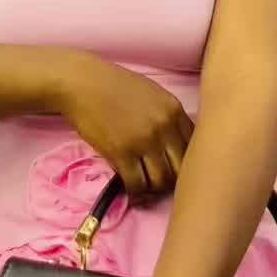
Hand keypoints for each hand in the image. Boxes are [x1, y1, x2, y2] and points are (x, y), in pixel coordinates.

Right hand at [55, 55, 192, 200]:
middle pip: (181, 168)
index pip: (194, 147)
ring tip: (146, 189)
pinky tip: (133, 193)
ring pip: (161, 180)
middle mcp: (164, 126)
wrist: (82, 83)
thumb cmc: (115, 85)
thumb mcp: (152, 94)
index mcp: (174, 110)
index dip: (187, 162)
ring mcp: (143, 140)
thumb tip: (177, 143)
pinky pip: (137, 184)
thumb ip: (168, 116)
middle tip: (161, 183)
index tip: (174, 168)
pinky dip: (136, 193)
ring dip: (154, 189)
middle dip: (172, 180)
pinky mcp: (121, 153)